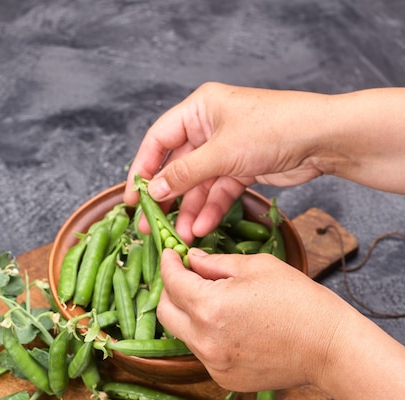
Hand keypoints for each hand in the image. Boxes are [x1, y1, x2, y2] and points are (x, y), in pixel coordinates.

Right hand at [124, 82, 325, 241]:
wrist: (321, 139)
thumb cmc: (272, 130)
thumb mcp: (222, 152)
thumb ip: (186, 173)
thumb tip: (156, 188)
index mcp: (199, 109)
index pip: (159, 140)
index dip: (143, 169)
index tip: (133, 197)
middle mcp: (210, 127)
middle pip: (178, 166)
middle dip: (166, 197)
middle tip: (150, 225)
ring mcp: (226, 150)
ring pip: (199, 185)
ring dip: (190, 210)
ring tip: (180, 235)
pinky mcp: (243, 169)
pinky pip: (219, 192)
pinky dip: (211, 210)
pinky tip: (202, 228)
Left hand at [157, 248, 342, 391]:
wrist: (327, 347)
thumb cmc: (299, 300)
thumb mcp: (257, 267)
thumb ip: (216, 263)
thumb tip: (191, 260)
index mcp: (209, 306)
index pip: (172, 282)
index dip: (168, 263)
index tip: (171, 254)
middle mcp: (204, 340)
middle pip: (165, 312)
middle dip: (169, 290)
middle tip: (185, 276)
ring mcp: (213, 363)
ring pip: (183, 334)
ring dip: (189, 314)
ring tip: (213, 301)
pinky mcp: (224, 379)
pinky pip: (203, 353)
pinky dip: (207, 336)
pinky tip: (230, 327)